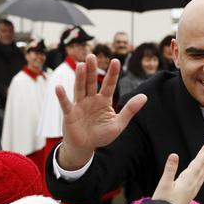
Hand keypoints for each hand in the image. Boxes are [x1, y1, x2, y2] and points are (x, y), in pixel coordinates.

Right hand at [57, 54, 147, 169]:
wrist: (85, 147)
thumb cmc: (101, 135)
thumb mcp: (118, 124)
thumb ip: (130, 110)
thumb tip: (144, 96)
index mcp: (103, 100)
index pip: (109, 84)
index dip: (112, 73)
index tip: (115, 61)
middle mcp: (91, 99)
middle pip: (91, 82)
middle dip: (91, 70)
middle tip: (92, 56)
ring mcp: (79, 105)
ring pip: (80, 88)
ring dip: (80, 77)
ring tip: (81, 65)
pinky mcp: (70, 114)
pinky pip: (65, 104)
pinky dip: (62, 96)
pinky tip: (59, 87)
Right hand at [152, 142, 203, 203]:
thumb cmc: (163, 202)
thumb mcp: (164, 184)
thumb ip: (170, 169)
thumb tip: (174, 155)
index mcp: (187, 180)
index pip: (198, 163)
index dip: (203, 152)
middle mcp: (192, 184)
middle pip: (202, 167)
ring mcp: (192, 190)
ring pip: (202, 174)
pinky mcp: (189, 195)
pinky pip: (200, 181)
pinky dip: (202, 174)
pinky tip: (201, 175)